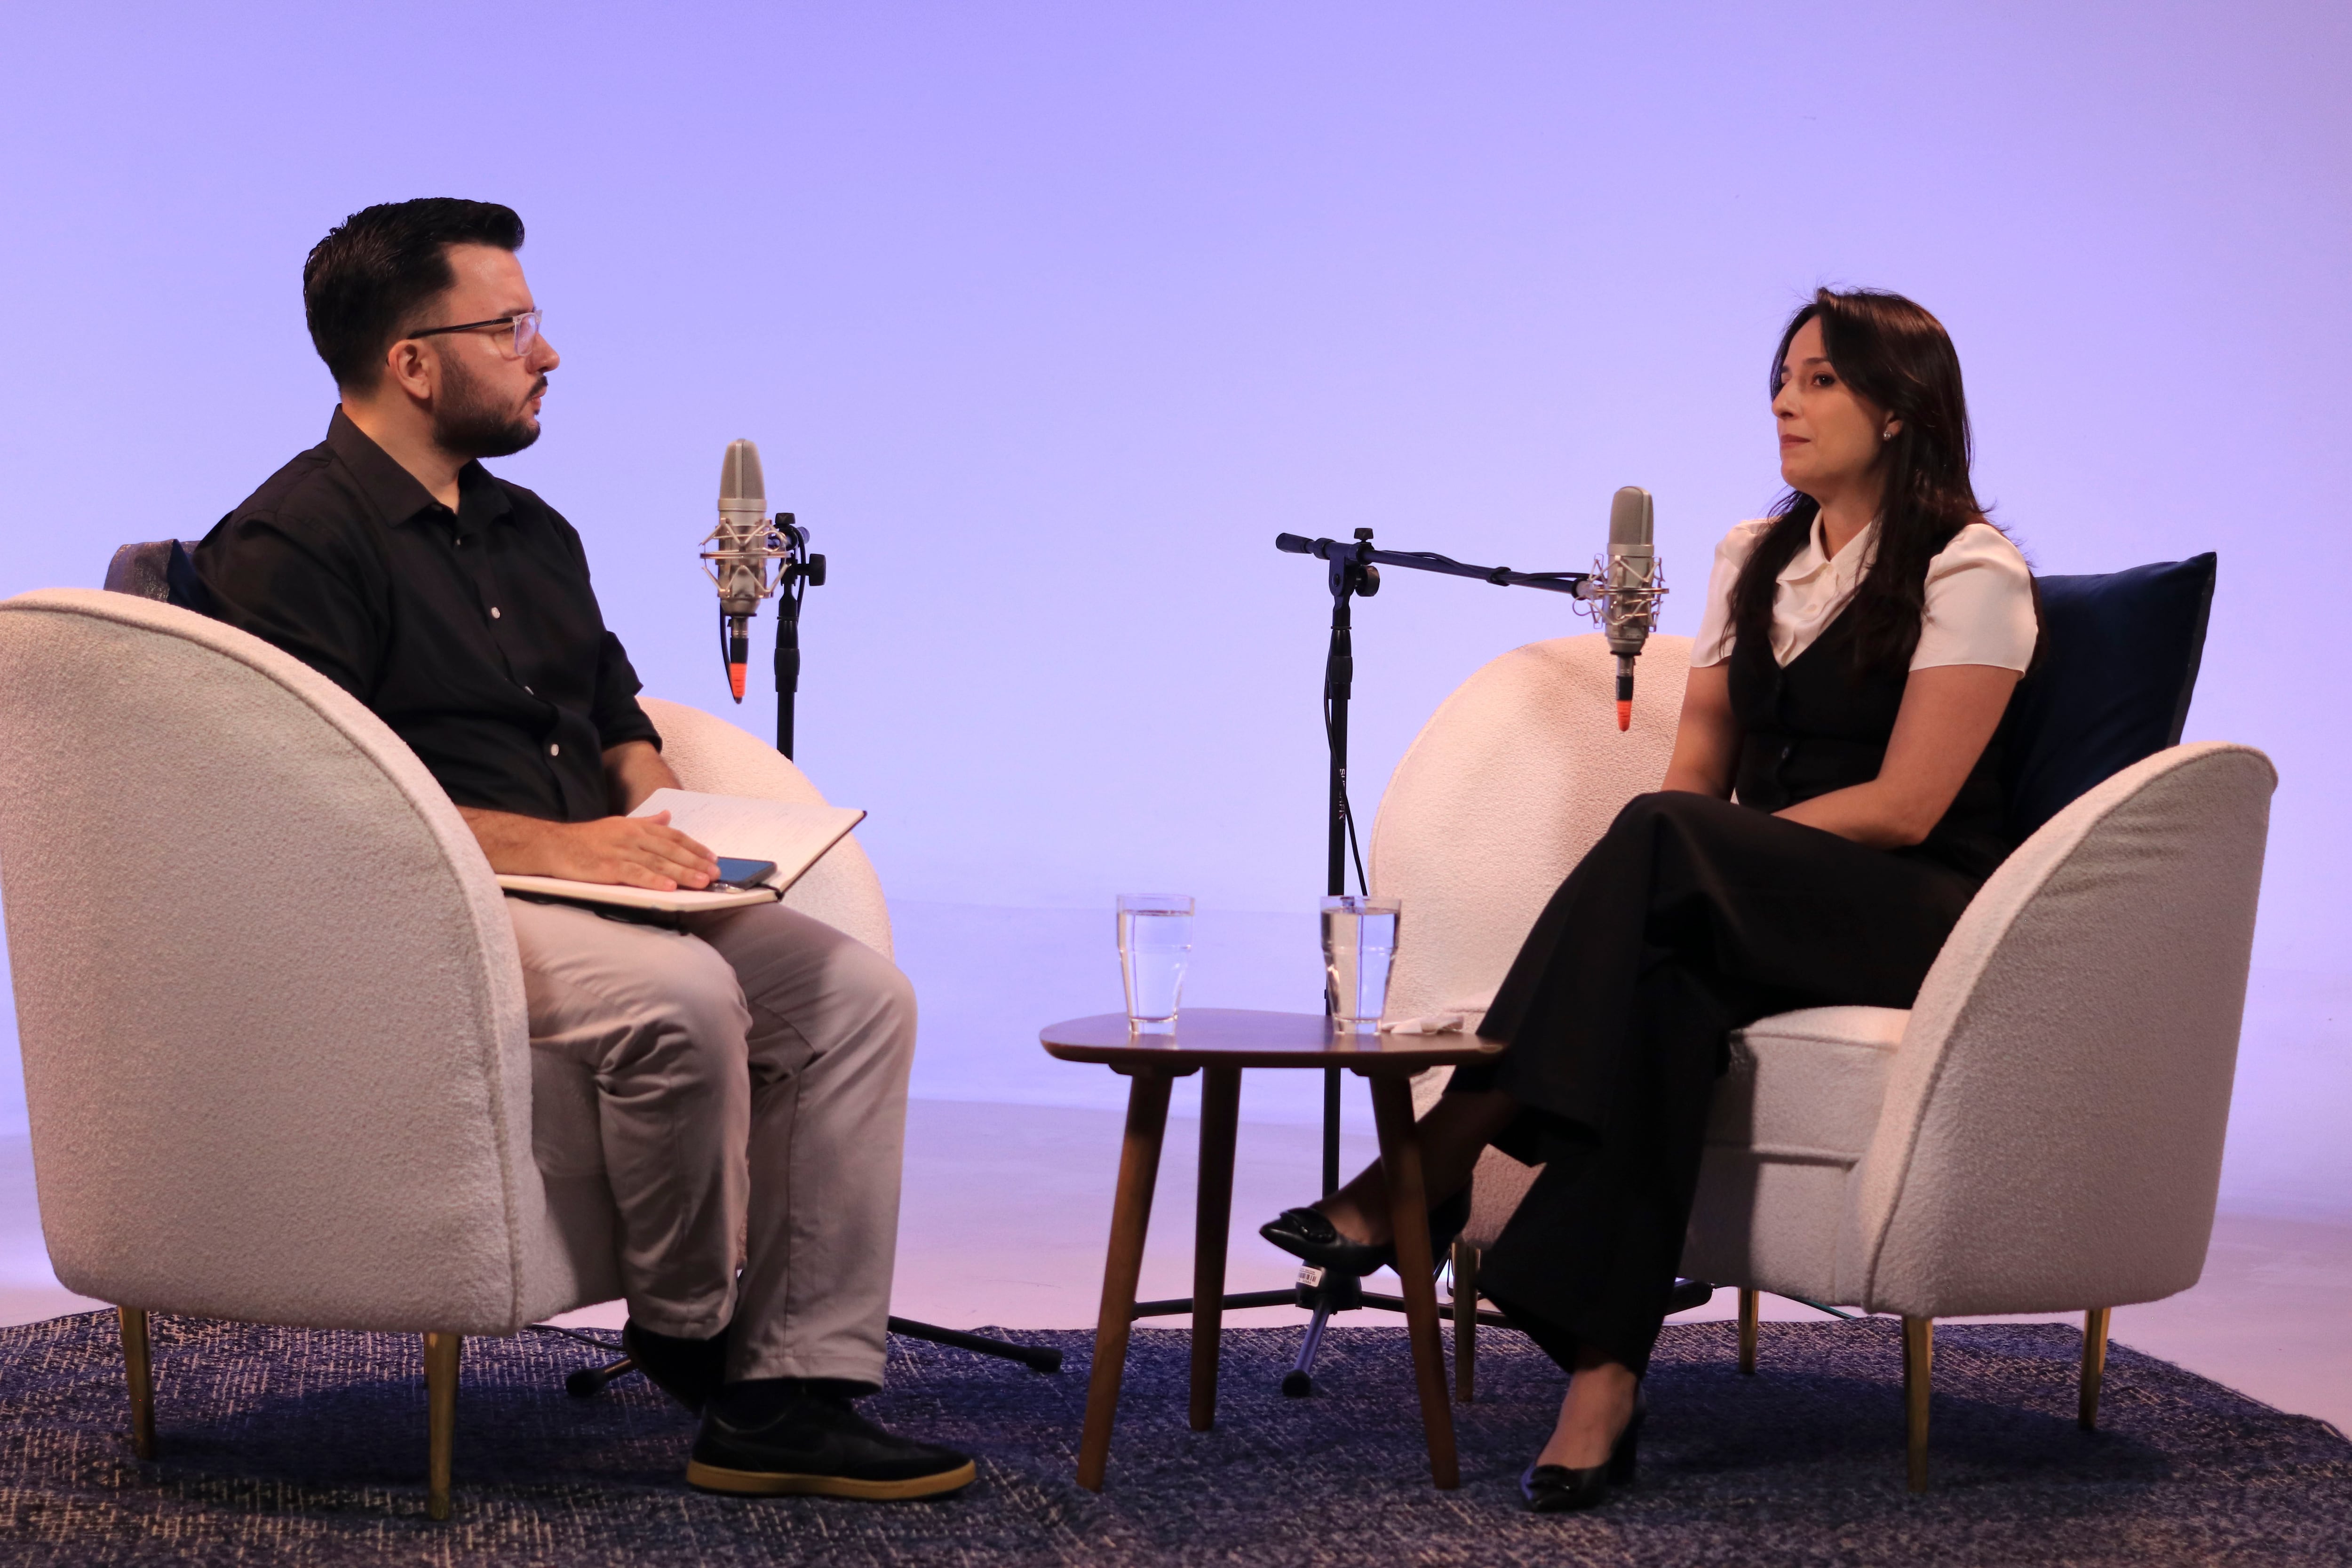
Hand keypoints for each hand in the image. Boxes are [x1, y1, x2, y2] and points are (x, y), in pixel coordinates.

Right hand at [462, 807, 720, 890]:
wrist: (552, 845)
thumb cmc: (587, 839)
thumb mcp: (619, 825)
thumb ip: (646, 822)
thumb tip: (667, 815)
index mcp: (636, 827)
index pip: (672, 836)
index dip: (694, 847)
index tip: (712, 857)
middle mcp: (631, 836)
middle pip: (669, 850)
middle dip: (694, 862)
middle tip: (715, 874)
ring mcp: (620, 851)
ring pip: (657, 862)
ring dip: (682, 872)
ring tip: (701, 882)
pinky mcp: (607, 867)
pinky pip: (634, 874)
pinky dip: (652, 880)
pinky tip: (668, 887)